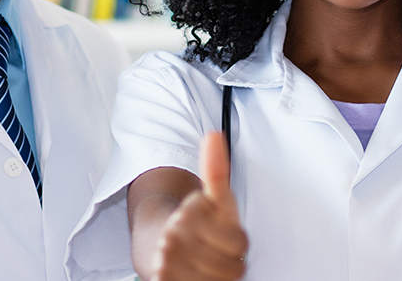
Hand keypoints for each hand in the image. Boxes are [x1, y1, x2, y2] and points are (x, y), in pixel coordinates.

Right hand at [149, 132, 248, 280]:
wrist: (160, 247)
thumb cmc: (197, 225)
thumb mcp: (213, 199)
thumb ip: (216, 170)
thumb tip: (213, 135)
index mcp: (189, 215)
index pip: (241, 244)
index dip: (238, 243)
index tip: (223, 235)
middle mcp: (173, 240)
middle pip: (233, 268)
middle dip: (228, 262)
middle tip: (214, 252)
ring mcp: (166, 265)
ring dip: (218, 278)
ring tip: (206, 266)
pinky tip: (197, 277)